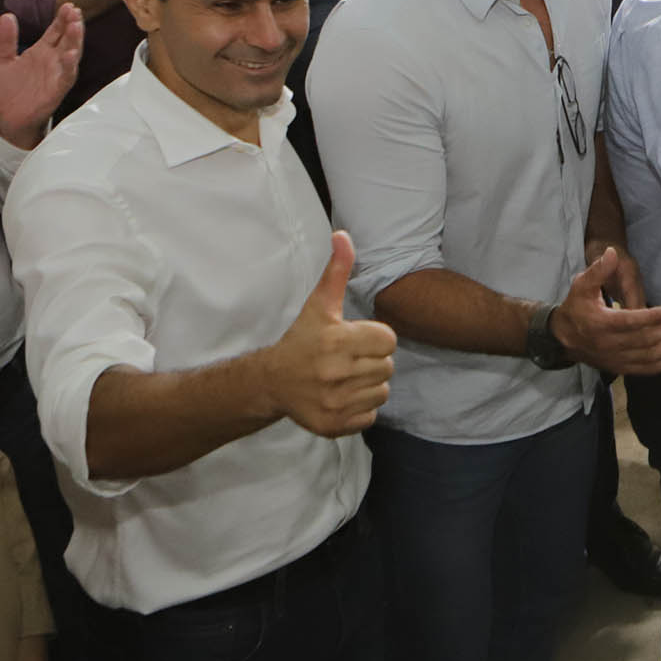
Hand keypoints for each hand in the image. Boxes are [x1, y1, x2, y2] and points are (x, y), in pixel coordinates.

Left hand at [0, 6, 80, 149]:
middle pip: (67, 39)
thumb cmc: (9, 91)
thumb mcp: (4, 60)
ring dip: (75, 41)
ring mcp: (56, 75)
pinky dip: (69, 67)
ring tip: (77, 26)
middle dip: (72, 25)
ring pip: (71, 55)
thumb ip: (7, 39)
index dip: (62, 19)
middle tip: (74, 11)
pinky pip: (65, 78)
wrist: (7, 119)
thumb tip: (7, 15)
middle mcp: (52, 62)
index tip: (68, 5)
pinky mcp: (55, 91)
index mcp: (41, 52)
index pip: (56, 31)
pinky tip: (70, 55)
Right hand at [260, 233, 397, 436]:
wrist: (272, 381)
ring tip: (345, 377)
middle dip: (372, 361)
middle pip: (388, 367)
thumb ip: (337, 271)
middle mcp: (335, 373)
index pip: (389, 340)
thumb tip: (343, 235)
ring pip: (382, 392)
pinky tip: (341, 396)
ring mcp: (334, 402)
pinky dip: (360, 409)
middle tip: (348, 359)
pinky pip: (370, 417)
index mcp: (337, 341)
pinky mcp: (333, 425)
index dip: (375, 338)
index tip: (354, 339)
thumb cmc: (302, 339)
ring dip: (368, 385)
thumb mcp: (319, 305)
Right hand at [549, 245, 660, 375]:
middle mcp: (607, 345)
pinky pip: (646, 370)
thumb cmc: (576, 307)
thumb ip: (598, 270)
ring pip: (648, 357)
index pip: (628, 322)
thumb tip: (612, 253)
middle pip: (643, 341)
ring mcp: (615, 359)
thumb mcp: (581, 285)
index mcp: (599, 323)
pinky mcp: (621, 368)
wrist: (563, 338)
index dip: (651, 318)